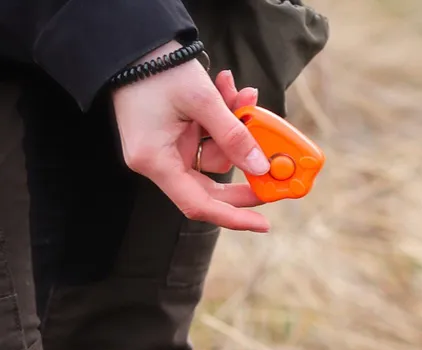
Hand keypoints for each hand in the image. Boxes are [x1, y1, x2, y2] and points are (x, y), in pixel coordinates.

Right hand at [111, 41, 272, 232]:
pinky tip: (230, 90)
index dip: (233, 217)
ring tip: (243, 94)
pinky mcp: (174, 135)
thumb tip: (260, 167)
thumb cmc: (158, 68)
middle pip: (210, 184)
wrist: (133, 42)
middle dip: (245, 168)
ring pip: (215, 154)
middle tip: (276, 165)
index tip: (263, 223)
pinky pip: (208, 137)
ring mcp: (166, 148)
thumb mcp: (202, 101)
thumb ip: (233, 136)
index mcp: (155, 161)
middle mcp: (158, 160)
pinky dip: (223, 119)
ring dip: (236, 127)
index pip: (198, 204)